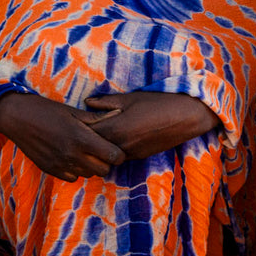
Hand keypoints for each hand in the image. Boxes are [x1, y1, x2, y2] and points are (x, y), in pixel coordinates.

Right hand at [0, 93, 125, 182]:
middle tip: (99, 150)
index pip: (114, 156)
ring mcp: (61, 164)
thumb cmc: (47, 110)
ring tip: (83, 151)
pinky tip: (70, 156)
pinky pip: (73, 178)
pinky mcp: (50, 170)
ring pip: (88, 175)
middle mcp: (72, 154)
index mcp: (81, 138)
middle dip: (105, 161)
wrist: (17, 118)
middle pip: (104, 170)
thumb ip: (98, 118)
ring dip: (90, 166)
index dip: (117, 153)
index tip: (113, 147)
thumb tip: (119, 114)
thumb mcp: (74, 111)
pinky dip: (75, 170)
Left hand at [82, 92, 219, 160]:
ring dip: (98, 147)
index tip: (69, 120)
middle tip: (74, 131)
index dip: (78, 126)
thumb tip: (87, 102)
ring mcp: (130, 154)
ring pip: (106, 154)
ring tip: (90, 136)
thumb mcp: (130, 99)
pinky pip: (118, 155)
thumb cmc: (158, 103)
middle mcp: (120, 145)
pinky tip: (109, 140)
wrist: (185, 118)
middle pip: (94, 147)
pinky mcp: (139, 156)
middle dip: (84, 140)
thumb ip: (107, 102)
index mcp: (116, 129)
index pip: (88, 132)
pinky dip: (111, 149)